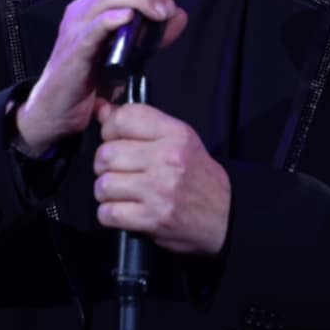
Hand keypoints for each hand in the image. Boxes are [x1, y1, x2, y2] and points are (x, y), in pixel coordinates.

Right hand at [15, 0, 188, 154]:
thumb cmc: (90, 78)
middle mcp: (83, 9)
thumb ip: (153, 33)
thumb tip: (179, 14)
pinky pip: (94, 27)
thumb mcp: (126, 51)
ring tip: (161, 13)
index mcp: (94, 3)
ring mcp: (76, 27)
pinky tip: (130, 19)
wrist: (57, 108)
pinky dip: (114, 18)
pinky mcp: (75, 50)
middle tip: (169, 4)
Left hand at [91, 102, 230, 255]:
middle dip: (103, 165)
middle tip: (115, 171)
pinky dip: (109, 214)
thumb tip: (102, 111)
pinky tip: (122, 210)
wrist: (227, 216)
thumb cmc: (198, 176)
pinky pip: (108, 213)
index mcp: (175, 134)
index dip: (109, 129)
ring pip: (104, 184)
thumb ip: (141, 125)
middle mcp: (167, 159)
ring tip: (118, 193)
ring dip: (105, 191)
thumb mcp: (179, 141)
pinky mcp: (153, 218)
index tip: (114, 140)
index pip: (124, 118)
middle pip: (107, 153)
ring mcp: (159, 190)